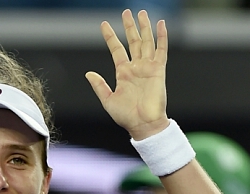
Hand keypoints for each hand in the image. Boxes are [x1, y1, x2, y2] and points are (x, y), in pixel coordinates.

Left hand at [86, 10, 168, 139]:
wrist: (143, 125)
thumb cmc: (126, 116)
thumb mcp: (108, 100)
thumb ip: (99, 86)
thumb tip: (88, 73)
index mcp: (123, 73)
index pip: (116, 50)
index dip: (110, 37)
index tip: (104, 25)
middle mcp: (136, 68)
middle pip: (132, 42)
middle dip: (129, 27)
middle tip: (126, 12)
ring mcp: (147, 67)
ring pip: (146, 42)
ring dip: (144, 27)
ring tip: (141, 13)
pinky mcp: (158, 70)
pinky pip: (161, 50)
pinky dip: (161, 37)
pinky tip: (160, 25)